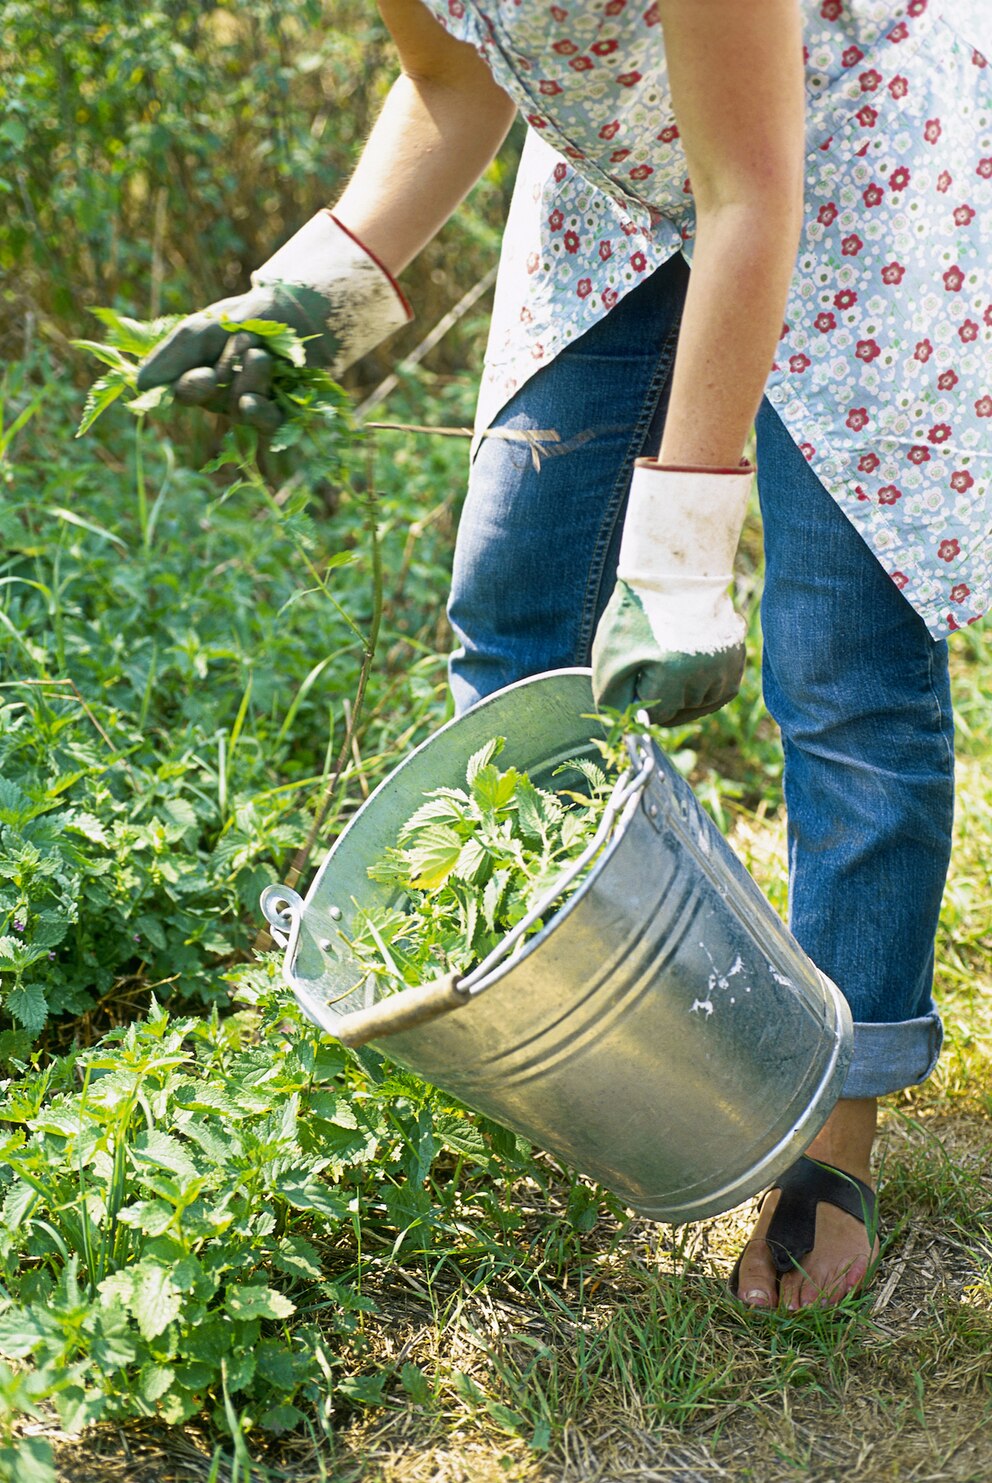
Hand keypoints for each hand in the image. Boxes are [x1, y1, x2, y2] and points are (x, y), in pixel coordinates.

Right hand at [135, 212, 411, 428]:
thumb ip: (172, 354)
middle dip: (221, 374)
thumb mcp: (204, 328)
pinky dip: (260, 409)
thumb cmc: (249, 318)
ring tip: (262, 353)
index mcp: (197, 375)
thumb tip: (139, 386)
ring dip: (248, 377)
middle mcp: (220, 396)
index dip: (186, 390)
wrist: (302, 312)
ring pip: (237, 408)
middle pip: (208, 401)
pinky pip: (263, 423)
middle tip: (236, 352)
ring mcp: (250, 406)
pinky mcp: (281, 414)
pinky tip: (259, 398)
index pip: (178, 394)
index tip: (201, 376)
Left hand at [592, 460, 752, 725]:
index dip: (641, 699)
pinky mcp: (739, 655)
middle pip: (681, 711)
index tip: (635, 675)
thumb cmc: (635, 615)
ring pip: (702, 702)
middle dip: (663, 694)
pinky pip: (720, 689)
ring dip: (684, 691)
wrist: (671, 572)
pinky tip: (689, 666)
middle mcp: (708, 671)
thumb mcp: (610, 658)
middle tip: (652, 658)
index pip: (658, 715)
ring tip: (670, 657)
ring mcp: (729, 663)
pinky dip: (703, 685)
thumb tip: (628, 733)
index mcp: (674, 672)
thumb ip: (615, 702)